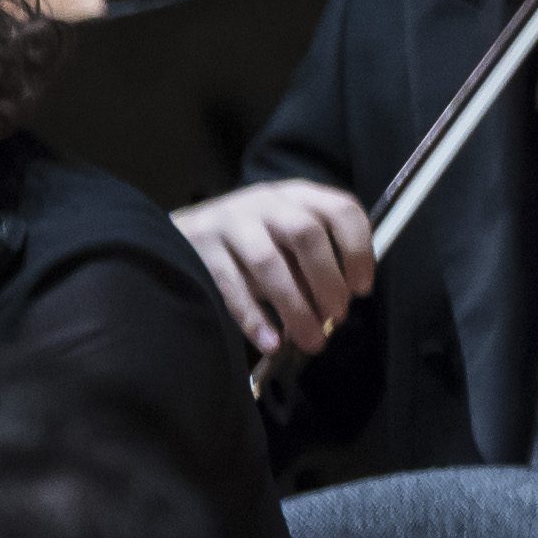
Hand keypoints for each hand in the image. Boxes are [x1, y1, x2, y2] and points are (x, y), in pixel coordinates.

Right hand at [171, 178, 372, 365]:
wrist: (175, 236)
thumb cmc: (244, 243)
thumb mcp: (283, 238)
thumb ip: (309, 262)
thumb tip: (334, 304)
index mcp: (296, 195)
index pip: (340, 210)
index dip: (358, 250)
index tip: (362, 288)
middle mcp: (264, 202)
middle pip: (306, 235)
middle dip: (328, 280)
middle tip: (336, 316)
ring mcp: (229, 222)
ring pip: (268, 263)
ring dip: (294, 305)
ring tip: (310, 338)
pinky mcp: (199, 249)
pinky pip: (231, 287)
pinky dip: (254, 318)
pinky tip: (270, 341)